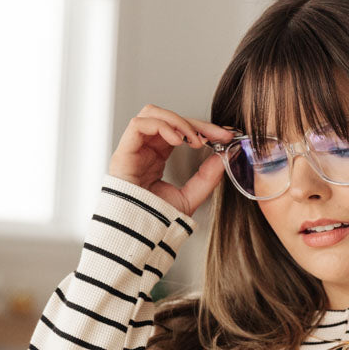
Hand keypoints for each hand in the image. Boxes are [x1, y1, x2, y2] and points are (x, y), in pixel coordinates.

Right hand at [108, 103, 237, 217]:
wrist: (137, 236)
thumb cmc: (154, 220)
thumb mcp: (189, 198)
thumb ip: (206, 178)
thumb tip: (223, 158)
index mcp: (158, 155)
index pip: (180, 130)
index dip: (203, 129)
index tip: (225, 135)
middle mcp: (145, 148)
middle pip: (169, 118)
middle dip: (195, 123)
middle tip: (216, 135)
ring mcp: (133, 149)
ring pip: (152, 114)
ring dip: (177, 121)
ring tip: (194, 140)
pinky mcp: (123, 152)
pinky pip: (139, 125)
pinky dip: (161, 126)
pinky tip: (178, 140)